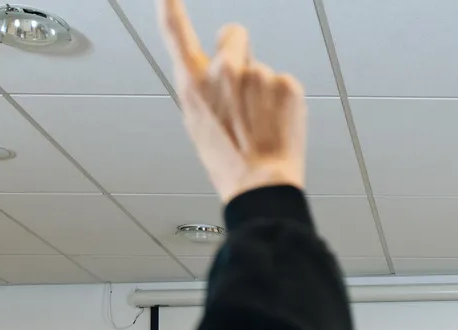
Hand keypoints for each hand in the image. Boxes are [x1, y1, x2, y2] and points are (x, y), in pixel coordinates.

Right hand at [158, 0, 306, 200]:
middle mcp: (224, 71)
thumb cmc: (228, 162)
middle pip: (233, 34)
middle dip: (239, 49)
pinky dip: (283, 102)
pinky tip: (277, 124)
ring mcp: (257, 75)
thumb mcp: (199, 124)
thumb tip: (213, 73)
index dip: (171, 8)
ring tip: (260, 123)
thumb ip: (204, 89)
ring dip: (263, 90)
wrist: (260, 184)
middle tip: (246, 87)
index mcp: (195, 83)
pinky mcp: (285, 83)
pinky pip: (284, 84)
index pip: (176, 33)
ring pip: (262, 70)